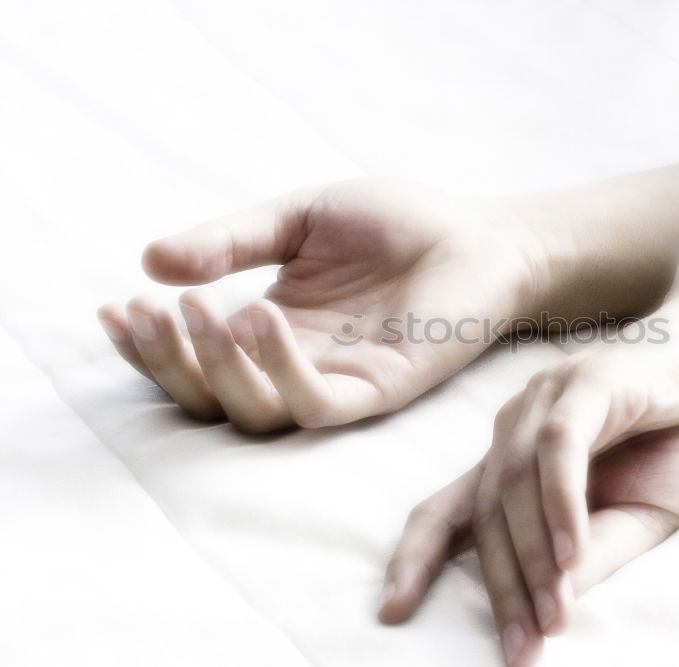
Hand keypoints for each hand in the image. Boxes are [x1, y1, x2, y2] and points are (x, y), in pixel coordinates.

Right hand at [97, 179, 548, 431]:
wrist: (479, 235)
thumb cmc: (397, 227)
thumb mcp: (299, 219)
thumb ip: (233, 240)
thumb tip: (150, 260)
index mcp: (274, 334)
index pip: (196, 361)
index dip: (149, 345)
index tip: (114, 305)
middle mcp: (299, 368)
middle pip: (212, 400)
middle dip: (170, 361)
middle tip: (150, 308)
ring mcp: (340, 383)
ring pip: (256, 412)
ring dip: (216, 368)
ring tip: (200, 310)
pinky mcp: (382, 389)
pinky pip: (318, 404)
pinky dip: (281, 370)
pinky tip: (262, 316)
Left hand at [379, 296, 678, 665]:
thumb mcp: (643, 516)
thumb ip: (596, 553)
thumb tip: (555, 605)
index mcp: (516, 460)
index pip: (449, 512)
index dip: (418, 559)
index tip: (393, 610)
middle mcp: (516, 428)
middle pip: (485, 514)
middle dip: (502, 587)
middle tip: (521, 649)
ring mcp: (545, 399)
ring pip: (516, 484)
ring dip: (535, 556)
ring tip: (552, 616)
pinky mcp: (586, 382)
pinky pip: (559, 446)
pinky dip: (561, 501)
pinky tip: (573, 550)